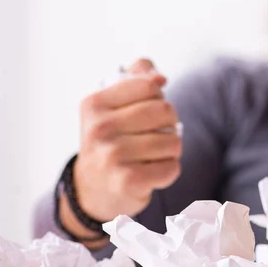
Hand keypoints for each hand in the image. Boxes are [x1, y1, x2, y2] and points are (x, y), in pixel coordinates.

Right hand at [73, 58, 181, 221]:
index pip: (150, 86)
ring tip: (153, 155)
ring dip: (171, 149)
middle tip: (156, 134)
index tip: (149, 111)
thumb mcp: (112, 106)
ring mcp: (111, 156)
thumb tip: (159, 77)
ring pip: (173, 141)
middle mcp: (99, 129)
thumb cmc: (111, 140)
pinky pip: (172, 167)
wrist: (94, 189)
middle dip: (170, 124)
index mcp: (94, 104)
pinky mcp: (128, 181)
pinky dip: (169, 170)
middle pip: (165, 111)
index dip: (159, 98)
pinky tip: (152, 172)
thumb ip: (135, 78)